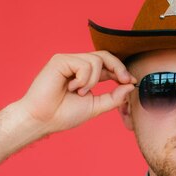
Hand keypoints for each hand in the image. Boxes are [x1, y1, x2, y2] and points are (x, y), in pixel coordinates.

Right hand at [17, 51, 136, 133]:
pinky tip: (72, 88)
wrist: (44, 119)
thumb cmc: (64, 114)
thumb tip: (130, 86)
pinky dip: (83, 79)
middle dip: (119, 67)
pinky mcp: (60, 60)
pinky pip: (84, 64)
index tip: (132, 81)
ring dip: (93, 81)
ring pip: (96, 61)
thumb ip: (114, 97)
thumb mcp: (96, 106)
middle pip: (105, 56)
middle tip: (125, 80)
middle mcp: (77, 65)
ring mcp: (69, 61)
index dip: (122, 71)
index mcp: (86, 75)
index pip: (108, 66)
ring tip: (80, 93)